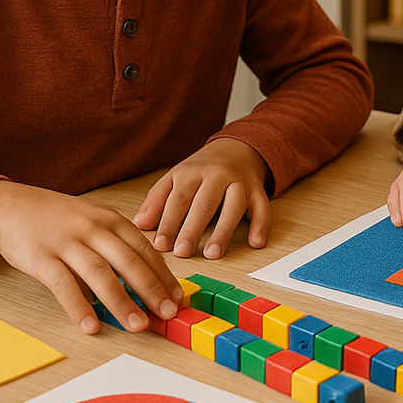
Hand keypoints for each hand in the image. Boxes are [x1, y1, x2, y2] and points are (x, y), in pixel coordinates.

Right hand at [0, 180, 182, 333]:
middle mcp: (92, 228)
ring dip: (121, 302)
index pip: (144, 249)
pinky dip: (79, 307)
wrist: (11, 206)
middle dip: (151, 290)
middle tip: (166, 314)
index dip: (163, 275)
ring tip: (137, 325)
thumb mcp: (93, 221)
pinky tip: (90, 326)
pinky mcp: (41, 257)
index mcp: (110, 220)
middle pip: (128, 261)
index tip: (177, 298)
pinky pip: (63, 285)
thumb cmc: (58, 219)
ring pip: (100, 274)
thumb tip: (146, 279)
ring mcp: (67, 242)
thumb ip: (117, 244)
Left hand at [133, 138, 271, 259]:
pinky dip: (261, 224)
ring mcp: (240, 182)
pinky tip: (256, 242)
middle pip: (205, 202)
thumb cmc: (201, 170)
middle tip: (183, 251)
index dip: (169, 222)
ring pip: (234, 205)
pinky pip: (262, 207)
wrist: (236, 149)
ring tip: (213, 253)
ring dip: (224, 230)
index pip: (178, 199)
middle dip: (193, 228)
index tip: (161, 245)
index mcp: (192, 172)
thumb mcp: (175, 178)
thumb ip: (157, 200)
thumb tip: (140, 224)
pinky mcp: (258, 190)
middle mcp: (217, 175)